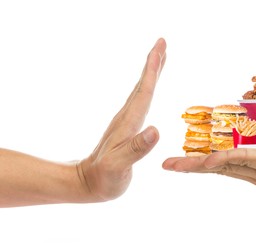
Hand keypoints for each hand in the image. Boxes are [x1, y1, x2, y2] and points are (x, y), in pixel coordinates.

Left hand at [77, 38, 166, 200]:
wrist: (88, 183)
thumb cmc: (104, 178)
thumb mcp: (119, 165)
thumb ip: (136, 148)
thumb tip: (156, 129)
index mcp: (129, 122)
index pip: (144, 91)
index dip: (153, 70)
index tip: (161, 49)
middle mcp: (128, 117)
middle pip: (143, 84)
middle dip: (154, 63)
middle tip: (163, 43)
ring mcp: (127, 121)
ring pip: (141, 91)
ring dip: (151, 73)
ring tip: (160, 59)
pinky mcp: (128, 128)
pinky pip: (141, 102)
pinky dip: (148, 89)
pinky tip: (150, 89)